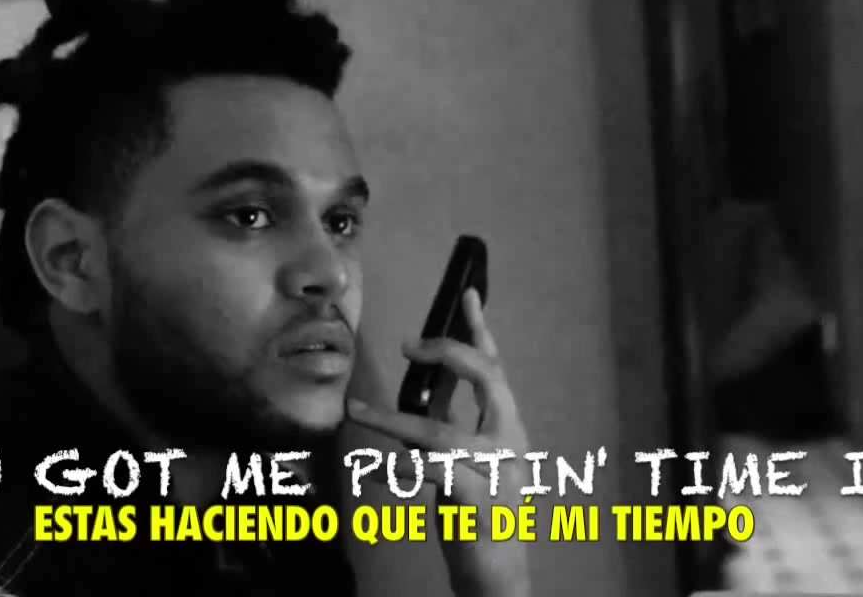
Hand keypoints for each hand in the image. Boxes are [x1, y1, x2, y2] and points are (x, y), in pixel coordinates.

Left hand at [345, 289, 531, 596]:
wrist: (498, 573)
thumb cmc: (478, 511)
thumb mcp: (465, 458)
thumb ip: (451, 422)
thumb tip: (423, 386)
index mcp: (507, 425)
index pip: (495, 367)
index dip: (481, 328)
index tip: (467, 293)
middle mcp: (509, 439)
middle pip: (485, 377)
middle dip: (447, 352)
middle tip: (406, 345)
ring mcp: (497, 468)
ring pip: (437, 430)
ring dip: (388, 420)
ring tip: (353, 411)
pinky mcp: (477, 497)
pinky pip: (429, 471)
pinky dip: (394, 467)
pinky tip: (368, 467)